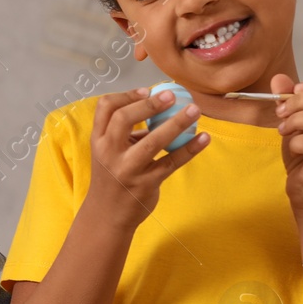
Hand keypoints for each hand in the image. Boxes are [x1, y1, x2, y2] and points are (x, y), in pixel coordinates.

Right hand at [86, 87, 208, 227]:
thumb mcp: (109, 152)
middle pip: (124, 118)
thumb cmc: (112, 176)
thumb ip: (127, 133)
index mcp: (98, 140)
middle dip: (149, 104)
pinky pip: (171, 162)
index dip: (126, 95)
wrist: (107, 213)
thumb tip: (159, 110)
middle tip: (171, 95)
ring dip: (176, 123)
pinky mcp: (146, 183)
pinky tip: (204, 138)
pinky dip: (190, 149)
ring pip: (152, 141)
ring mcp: (127, 168)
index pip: (105, 108)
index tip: (146, 90)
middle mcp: (108, 152)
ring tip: (194, 110)